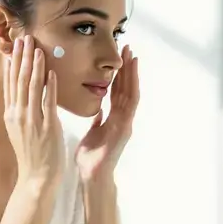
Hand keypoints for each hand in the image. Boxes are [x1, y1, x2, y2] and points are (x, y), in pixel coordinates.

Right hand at [3, 35, 63, 188]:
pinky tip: (51, 72)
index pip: (10, 83)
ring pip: (32, 88)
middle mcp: (18, 115)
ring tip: (38, 48)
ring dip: (35, 66)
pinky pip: (47, 103)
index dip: (13, 63)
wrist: (37, 178)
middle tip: (25, 38)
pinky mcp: (47, 127)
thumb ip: (21, 112)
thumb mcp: (20, 130)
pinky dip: (49, 86)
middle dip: (22, 58)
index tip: (14, 47)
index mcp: (11, 115)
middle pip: (19, 80)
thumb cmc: (32, 155)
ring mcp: (32, 121)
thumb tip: (22, 96)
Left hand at [76, 45, 139, 182]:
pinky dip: (131, 87)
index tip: (118, 59)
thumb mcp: (92, 134)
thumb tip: (98, 110)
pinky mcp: (125, 127)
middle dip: (128, 68)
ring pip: (131, 92)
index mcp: (114, 119)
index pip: (117, 92)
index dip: (119, 75)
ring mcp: (126, 122)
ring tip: (132, 55)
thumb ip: (97, 121)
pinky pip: (130, 104)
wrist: (92, 176)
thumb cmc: (90, 159)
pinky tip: (131, 75)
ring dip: (132, 73)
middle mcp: (123, 119)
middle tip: (128, 47)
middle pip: (127, 88)